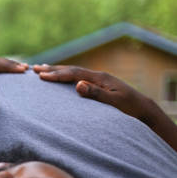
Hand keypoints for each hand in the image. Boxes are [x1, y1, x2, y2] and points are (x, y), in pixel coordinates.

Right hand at [33, 64, 152, 121]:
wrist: (143, 108)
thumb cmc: (129, 107)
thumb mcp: (113, 102)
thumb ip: (95, 93)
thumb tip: (77, 84)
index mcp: (99, 78)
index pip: (73, 74)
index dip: (56, 74)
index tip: (40, 75)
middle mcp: (97, 76)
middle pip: (71, 69)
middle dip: (52, 69)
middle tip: (34, 69)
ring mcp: (98, 79)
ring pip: (74, 72)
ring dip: (57, 70)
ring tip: (42, 69)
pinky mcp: (98, 84)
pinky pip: (77, 78)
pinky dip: (65, 76)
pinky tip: (60, 78)